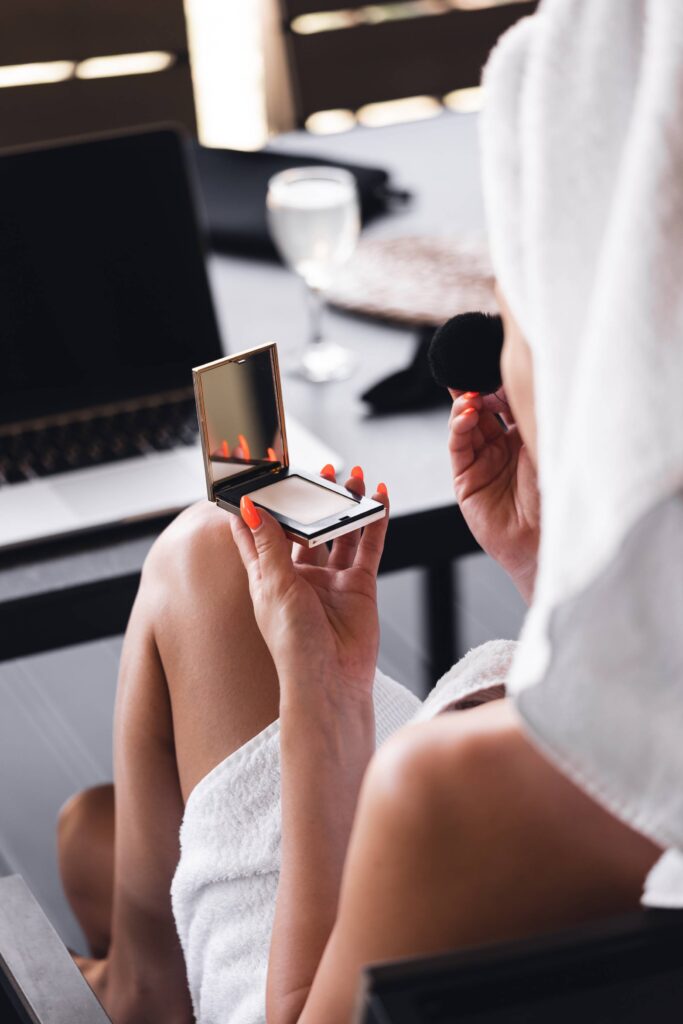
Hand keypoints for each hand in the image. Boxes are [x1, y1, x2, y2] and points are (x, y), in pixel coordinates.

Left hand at [230, 468, 388, 705]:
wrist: (331, 680)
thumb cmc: (293, 644)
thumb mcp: (275, 586)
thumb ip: (268, 544)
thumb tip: (250, 508)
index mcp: (268, 576)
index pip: (255, 534)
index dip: (254, 507)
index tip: (255, 478)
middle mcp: (299, 576)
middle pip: (303, 527)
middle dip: (309, 500)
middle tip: (317, 471)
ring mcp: (330, 580)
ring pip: (338, 532)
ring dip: (343, 506)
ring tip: (351, 478)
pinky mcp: (359, 585)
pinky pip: (368, 545)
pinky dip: (374, 522)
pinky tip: (379, 499)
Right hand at [449, 389, 539, 601]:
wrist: (545, 540)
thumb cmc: (556, 497)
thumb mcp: (545, 442)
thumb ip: (528, 412)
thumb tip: (517, 375)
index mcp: (529, 437)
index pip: (508, 400)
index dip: (499, 381)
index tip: (494, 360)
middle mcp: (505, 448)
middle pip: (484, 407)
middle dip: (477, 386)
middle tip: (474, 369)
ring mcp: (483, 462)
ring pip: (467, 423)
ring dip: (464, 404)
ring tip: (469, 394)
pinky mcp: (466, 479)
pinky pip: (458, 445)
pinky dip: (458, 426)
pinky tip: (465, 413)